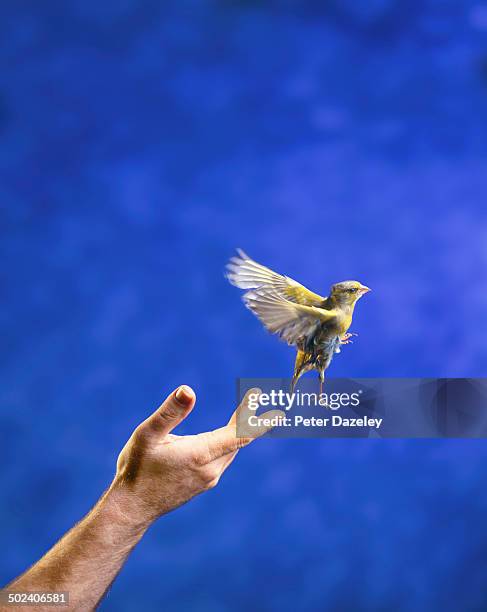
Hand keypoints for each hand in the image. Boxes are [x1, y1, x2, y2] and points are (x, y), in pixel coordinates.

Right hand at [108, 386, 281, 528]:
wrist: (132, 508)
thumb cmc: (137, 468)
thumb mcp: (147, 435)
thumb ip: (170, 413)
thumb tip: (188, 389)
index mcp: (202, 454)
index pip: (239, 433)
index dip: (253, 415)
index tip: (262, 396)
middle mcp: (211, 469)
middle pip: (238, 439)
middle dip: (248, 419)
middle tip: (257, 397)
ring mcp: (208, 479)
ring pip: (231, 450)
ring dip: (238, 431)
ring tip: (246, 413)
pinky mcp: (203, 484)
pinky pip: (223, 459)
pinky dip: (228, 443)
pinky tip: (223, 437)